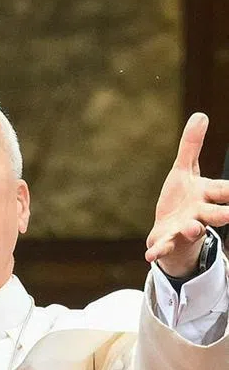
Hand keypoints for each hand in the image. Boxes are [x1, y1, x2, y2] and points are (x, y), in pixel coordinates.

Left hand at [146, 112, 228, 276]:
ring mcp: (185, 229)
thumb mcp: (185, 170)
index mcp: (207, 195)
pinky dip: (157, 250)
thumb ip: (192, 146)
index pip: (225, 191)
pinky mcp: (167, 240)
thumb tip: (201, 115)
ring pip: (193, 230)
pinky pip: (163, 247)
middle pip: (216, 214)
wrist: (172, 230)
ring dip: (192, 229)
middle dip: (224, 214)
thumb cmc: (184, 198)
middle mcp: (200, 214)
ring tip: (191, 227)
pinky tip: (149, 255)